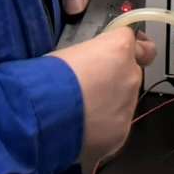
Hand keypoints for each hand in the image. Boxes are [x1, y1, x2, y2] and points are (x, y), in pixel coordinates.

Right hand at [52, 19, 155, 162]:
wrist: (40, 115)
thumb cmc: (47, 78)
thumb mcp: (69, 54)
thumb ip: (93, 56)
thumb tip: (92, 64)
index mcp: (119, 49)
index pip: (133, 41)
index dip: (122, 49)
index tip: (115, 55)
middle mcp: (131, 75)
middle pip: (131, 73)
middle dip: (115, 79)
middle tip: (89, 89)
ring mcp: (128, 106)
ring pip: (125, 102)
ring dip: (109, 105)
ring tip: (80, 114)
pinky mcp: (121, 132)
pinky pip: (115, 127)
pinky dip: (102, 129)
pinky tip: (81, 131)